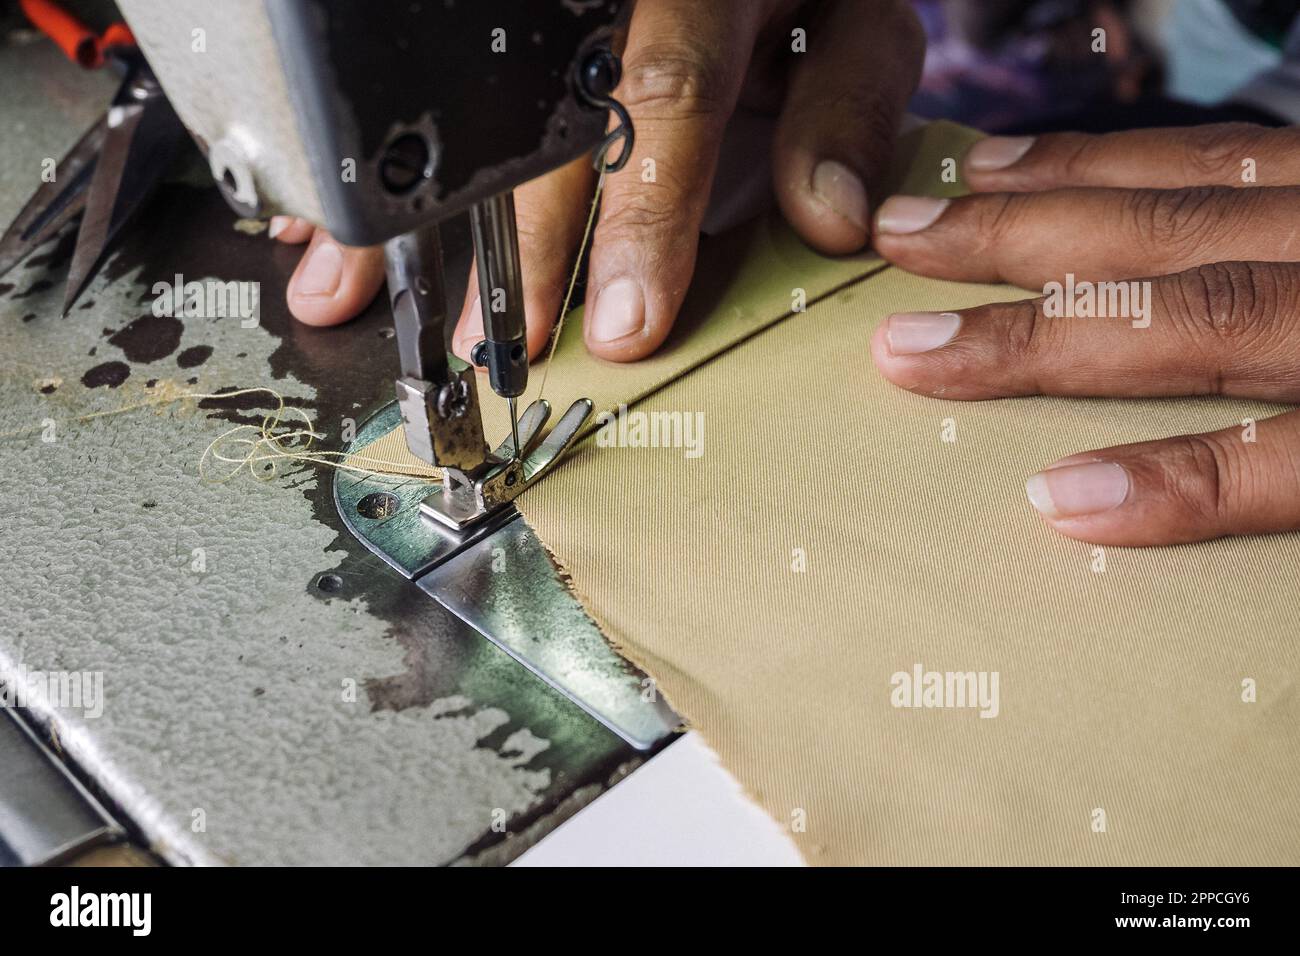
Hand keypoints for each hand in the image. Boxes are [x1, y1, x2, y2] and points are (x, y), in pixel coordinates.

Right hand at [272, 0, 924, 363]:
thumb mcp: (853, 23)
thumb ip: (843, 111)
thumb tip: (831, 217)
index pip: (665, 98)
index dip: (642, 218)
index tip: (622, 323)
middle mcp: (601, 1)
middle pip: (545, 125)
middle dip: (518, 251)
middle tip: (498, 350)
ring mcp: (527, 20)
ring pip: (466, 120)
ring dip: (417, 221)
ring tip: (355, 298)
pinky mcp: (486, 40)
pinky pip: (431, 104)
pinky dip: (382, 175)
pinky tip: (322, 226)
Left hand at [870, 123, 1299, 546]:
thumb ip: (1289, 252)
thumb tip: (1186, 270)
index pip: (1206, 173)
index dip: (1087, 168)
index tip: (981, 169)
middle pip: (1168, 232)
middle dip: (1017, 235)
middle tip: (897, 236)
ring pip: (1202, 319)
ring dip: (1045, 338)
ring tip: (915, 354)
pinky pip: (1284, 463)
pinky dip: (1174, 478)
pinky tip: (1058, 496)